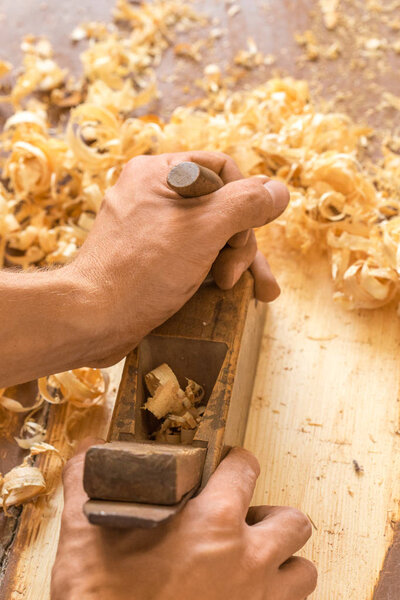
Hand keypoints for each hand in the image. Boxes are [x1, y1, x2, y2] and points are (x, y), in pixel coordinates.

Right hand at [51, 439, 316, 599]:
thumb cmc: (100, 599)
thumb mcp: (85, 535)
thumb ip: (87, 482)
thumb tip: (86, 449)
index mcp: (213, 522)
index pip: (245, 468)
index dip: (235, 462)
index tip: (224, 468)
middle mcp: (247, 558)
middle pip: (293, 521)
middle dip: (272, 516)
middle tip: (244, 522)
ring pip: (302, 570)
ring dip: (283, 561)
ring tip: (254, 561)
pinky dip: (275, 598)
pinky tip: (243, 596)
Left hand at [69, 151, 288, 366]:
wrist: (92, 319)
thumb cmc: (144, 269)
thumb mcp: (205, 228)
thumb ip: (247, 203)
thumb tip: (279, 190)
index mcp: (160, 173)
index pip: (223, 169)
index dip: (245, 199)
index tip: (247, 232)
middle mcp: (154, 196)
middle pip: (221, 206)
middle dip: (242, 242)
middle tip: (240, 275)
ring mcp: (151, 230)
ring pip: (212, 235)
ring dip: (237, 262)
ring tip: (257, 294)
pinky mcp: (150, 261)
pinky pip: (194, 256)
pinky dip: (216, 272)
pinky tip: (234, 293)